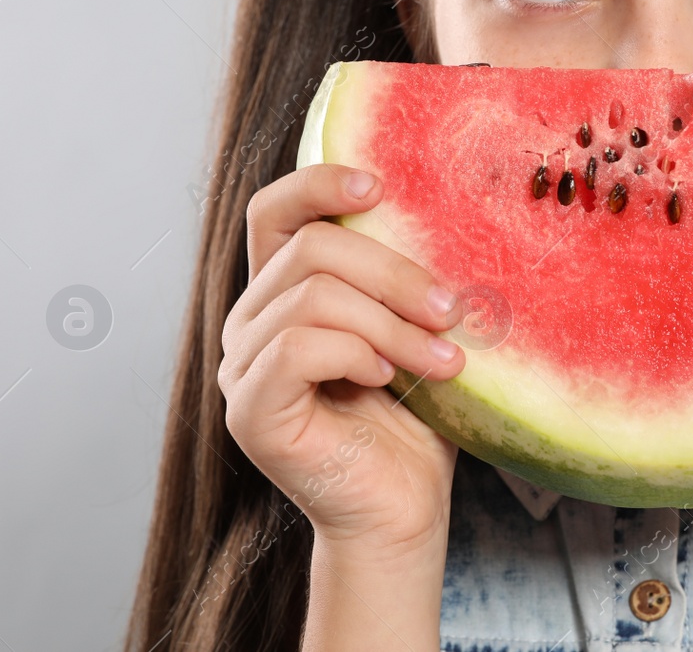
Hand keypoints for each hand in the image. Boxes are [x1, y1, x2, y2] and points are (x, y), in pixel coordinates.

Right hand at [219, 163, 466, 562]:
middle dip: (394, 272)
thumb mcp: (415, 327)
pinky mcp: (249, 411)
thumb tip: (447, 212)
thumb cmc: (416, 418)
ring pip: (312, 295)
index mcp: (284, 292)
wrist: (404, 508)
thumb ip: (407, 276)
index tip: (380, 186)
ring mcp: (241, 367)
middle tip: (450, 310)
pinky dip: (356, 354)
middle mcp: (251, 322)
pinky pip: (298, 348)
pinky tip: (386, 380)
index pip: (274, 211)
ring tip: (440, 360)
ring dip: (391, 323)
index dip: (318, 183)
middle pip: (311, 247)